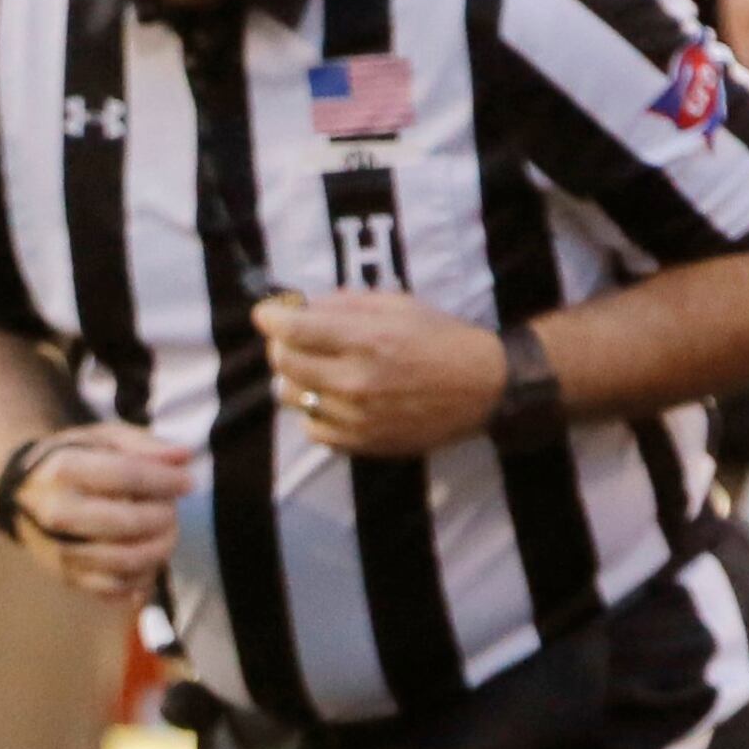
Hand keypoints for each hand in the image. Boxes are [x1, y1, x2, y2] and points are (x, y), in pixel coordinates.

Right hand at [7, 423, 191, 602]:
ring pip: (124, 561)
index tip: (187, 483)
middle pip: (127, 523)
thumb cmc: (73, 460)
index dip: (165, 481)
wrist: (24, 493)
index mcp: (64, 469)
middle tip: (173, 512)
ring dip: (158, 550)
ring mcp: (60, 549)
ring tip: (166, 535)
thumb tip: (184, 457)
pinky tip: (149, 562)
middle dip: (163, 518)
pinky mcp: (66, 577)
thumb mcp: (103, 438)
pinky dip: (140, 580)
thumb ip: (143, 445)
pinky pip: (113, 589)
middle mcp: (57, 512)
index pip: (126, 476)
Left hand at [259, 292, 512, 460]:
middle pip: (284, 363)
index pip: (293, 330)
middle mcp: (357, 380)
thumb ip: (345, 304)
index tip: (265, 313)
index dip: (270, 318)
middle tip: (294, 337)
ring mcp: (356, 416)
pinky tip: (333, 399)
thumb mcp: (398, 305)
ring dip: (295, 378)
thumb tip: (299, 305)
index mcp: (367, 339)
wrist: (482, 388)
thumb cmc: (440, 338)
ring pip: (291, 397)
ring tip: (316, 368)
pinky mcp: (361, 443)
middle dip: (281, 344)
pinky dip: (314, 412)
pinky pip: (312, 428)